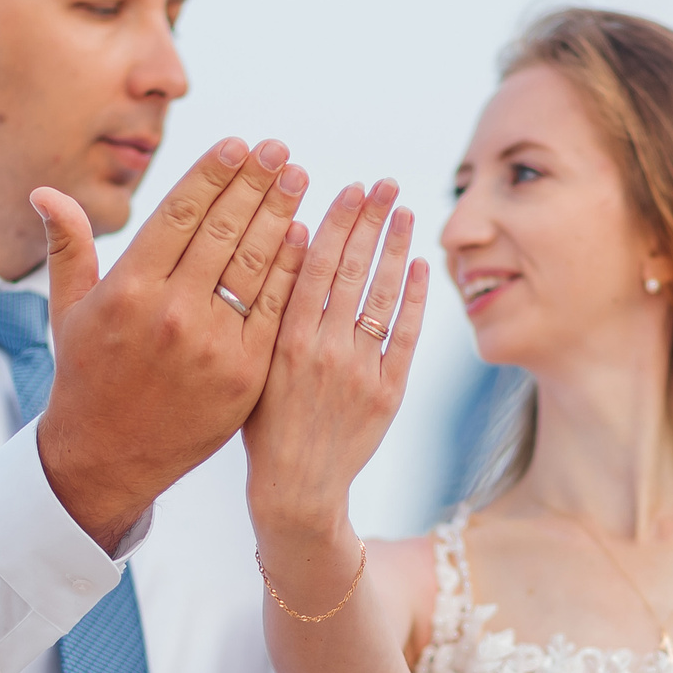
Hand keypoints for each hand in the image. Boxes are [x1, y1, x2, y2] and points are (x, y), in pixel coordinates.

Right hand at [31, 138, 311, 548]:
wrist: (108, 458)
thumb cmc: (86, 375)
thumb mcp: (67, 311)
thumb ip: (68, 247)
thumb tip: (45, 191)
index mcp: (128, 288)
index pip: (179, 214)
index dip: (212, 174)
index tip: (238, 145)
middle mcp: (171, 311)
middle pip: (224, 230)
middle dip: (256, 183)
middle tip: (280, 150)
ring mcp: (212, 344)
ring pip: (256, 264)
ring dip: (282, 215)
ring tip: (299, 179)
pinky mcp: (244, 374)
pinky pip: (275, 310)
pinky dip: (292, 270)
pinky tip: (304, 237)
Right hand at [243, 179, 428, 545]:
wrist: (295, 489)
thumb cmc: (264, 422)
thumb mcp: (253, 363)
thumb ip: (270, 307)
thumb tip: (292, 240)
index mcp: (285, 340)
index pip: (315, 265)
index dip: (336, 222)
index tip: (349, 187)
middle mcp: (324, 351)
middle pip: (353, 271)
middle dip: (371, 221)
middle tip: (385, 183)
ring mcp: (359, 372)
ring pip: (382, 297)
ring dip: (396, 248)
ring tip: (406, 210)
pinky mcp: (387, 394)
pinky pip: (405, 336)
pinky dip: (414, 298)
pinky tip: (420, 265)